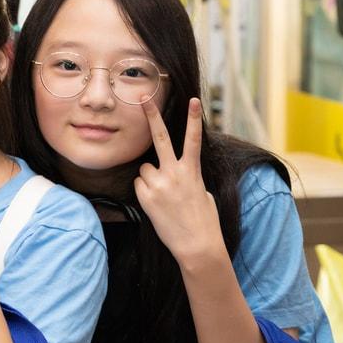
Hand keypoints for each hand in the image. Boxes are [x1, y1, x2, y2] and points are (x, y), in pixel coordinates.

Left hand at [135, 98, 223, 265]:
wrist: (196, 245)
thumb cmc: (204, 220)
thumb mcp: (202, 193)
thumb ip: (188, 176)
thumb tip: (176, 172)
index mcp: (192, 171)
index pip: (193, 139)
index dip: (193, 118)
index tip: (192, 100)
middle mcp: (174, 173)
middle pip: (160, 138)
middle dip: (151, 115)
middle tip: (142, 97)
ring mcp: (158, 184)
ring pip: (145, 168)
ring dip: (150, 177)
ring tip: (163, 195)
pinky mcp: (145, 196)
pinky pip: (139, 184)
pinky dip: (144, 191)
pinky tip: (157, 204)